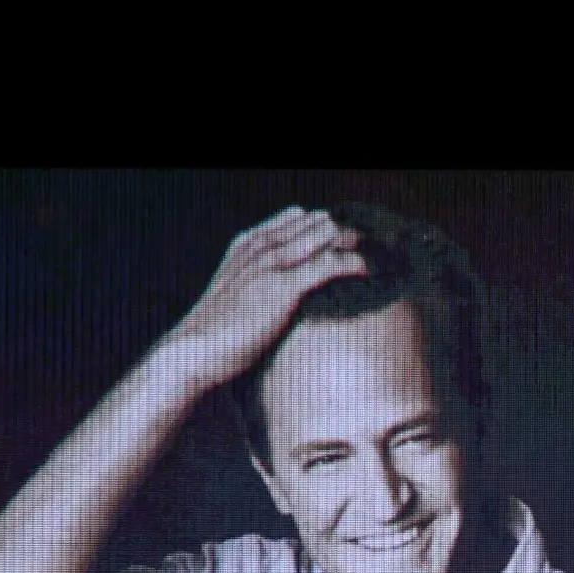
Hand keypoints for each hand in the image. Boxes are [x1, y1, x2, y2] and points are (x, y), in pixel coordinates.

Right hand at [152, 207, 368, 396]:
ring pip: (324, 237)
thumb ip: (255, 287)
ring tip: (379, 253)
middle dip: (343, 233)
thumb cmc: (215, 335)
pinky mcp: (283, 286)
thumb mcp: (233, 299)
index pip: (293, 221)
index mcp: (246, 246)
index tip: (345, 241)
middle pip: (313, 224)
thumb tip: (280, 298)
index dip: (322, 229)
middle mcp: (259, 248)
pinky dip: (353, 264)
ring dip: (353, 243)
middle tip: (372, 247)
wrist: (194, 351)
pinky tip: (370, 269)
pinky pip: (329, 265)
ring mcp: (271, 264)